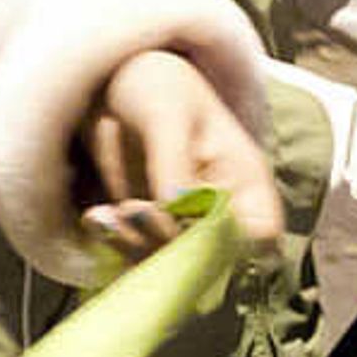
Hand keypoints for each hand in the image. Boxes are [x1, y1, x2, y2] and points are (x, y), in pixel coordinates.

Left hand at [79, 47, 285, 261]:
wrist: (109, 86)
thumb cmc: (154, 85)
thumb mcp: (167, 110)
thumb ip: (173, 161)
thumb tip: (175, 212)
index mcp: (246, 184)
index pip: (260, 240)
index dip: (231, 249)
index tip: (184, 228)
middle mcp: (220, 215)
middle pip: (213, 267)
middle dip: (168, 251)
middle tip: (132, 210)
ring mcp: (182, 229)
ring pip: (170, 271)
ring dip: (133, 249)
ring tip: (107, 214)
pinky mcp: (144, 236)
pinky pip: (133, 262)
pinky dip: (111, 247)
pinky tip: (96, 216)